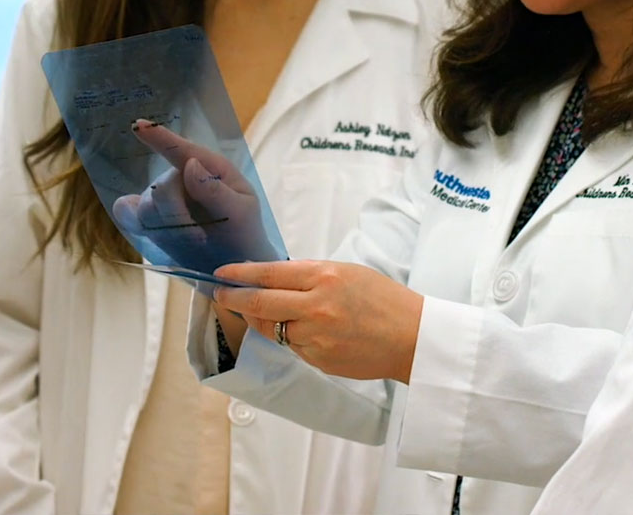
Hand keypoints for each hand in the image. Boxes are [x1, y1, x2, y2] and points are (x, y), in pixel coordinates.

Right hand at [112, 121, 280, 272]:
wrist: (235, 264)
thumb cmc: (244, 233)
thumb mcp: (241, 213)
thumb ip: (216, 192)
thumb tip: (189, 166)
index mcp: (209, 168)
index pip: (180, 150)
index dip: (158, 136)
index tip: (137, 125)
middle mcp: (182, 178)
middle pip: (161, 188)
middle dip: (176, 215)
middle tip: (200, 237)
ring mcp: (164, 200)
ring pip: (145, 208)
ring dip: (168, 229)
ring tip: (195, 241)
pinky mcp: (151, 221)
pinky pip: (127, 214)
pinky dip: (132, 220)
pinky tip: (149, 230)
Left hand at [213, 260, 423, 382]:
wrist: (412, 338)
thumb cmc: (384, 299)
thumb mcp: (347, 272)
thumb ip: (310, 275)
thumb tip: (274, 278)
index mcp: (323, 277)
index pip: (268, 274)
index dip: (240, 273)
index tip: (223, 273)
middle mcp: (315, 307)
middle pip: (259, 303)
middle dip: (233, 298)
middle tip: (219, 294)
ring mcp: (315, 337)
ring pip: (271, 329)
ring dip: (258, 320)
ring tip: (252, 311)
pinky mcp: (318, 360)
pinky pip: (292, 346)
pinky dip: (287, 337)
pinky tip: (296, 330)